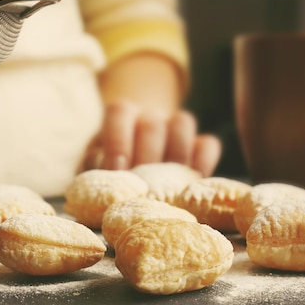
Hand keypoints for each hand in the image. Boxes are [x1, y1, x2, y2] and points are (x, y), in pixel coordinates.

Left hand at [80, 101, 221, 176]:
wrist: (137, 150)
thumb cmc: (110, 162)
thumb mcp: (96, 161)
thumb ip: (95, 169)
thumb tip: (97, 192)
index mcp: (122, 114)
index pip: (119, 113)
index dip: (118, 140)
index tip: (117, 169)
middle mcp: (150, 115)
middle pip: (153, 123)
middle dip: (147, 157)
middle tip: (142, 186)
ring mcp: (176, 126)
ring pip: (183, 123)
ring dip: (176, 155)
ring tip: (168, 186)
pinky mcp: (199, 143)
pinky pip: (208, 145)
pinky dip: (205, 162)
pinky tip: (194, 183)